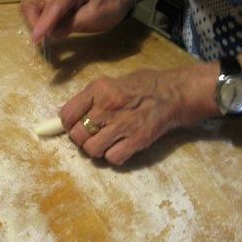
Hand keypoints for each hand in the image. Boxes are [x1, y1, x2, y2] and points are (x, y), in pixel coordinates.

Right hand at [21, 0, 134, 42]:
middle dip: (33, 23)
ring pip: (31, 10)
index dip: (42, 24)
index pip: (51, 8)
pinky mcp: (52, 8)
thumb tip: (51, 34)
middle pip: (31, 5)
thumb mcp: (93, 17)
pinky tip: (50, 36)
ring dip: (34, 26)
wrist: (114, 3)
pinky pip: (38, 16)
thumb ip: (71, 24)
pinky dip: (39, 27)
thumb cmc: (107, 9)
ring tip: (47, 38)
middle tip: (44, 40)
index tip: (36, 40)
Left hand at [59, 67, 218, 164]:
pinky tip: (121, 147)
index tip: (75, 125)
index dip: (68, 124)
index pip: (67, 114)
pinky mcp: (137, 140)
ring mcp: (122, 125)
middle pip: (77, 135)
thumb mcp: (112, 82)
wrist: (174, 93)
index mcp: (99, 89)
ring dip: (97, 149)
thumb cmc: (142, 85)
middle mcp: (107, 107)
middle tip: (93, 135)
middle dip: (82, 139)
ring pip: (91, 150)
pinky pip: (112, 158)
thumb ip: (90, 97)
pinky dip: (114, 156)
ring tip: (107, 142)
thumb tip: (67, 114)